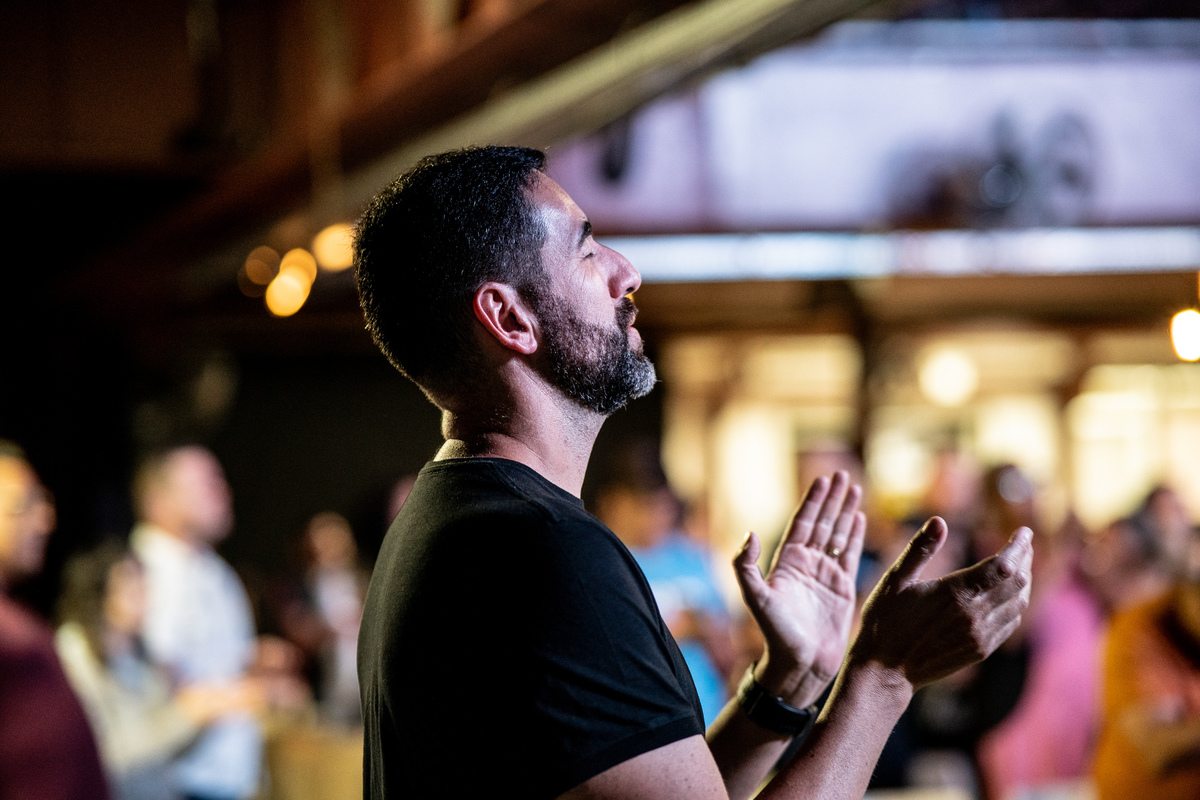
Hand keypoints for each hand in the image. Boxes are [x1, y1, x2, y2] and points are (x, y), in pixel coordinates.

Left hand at [733, 471, 865, 706]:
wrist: (800, 664)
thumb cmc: (775, 633)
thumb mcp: (756, 598)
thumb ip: (746, 566)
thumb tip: (748, 534)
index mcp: (787, 562)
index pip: (803, 523)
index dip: (813, 501)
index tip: (822, 479)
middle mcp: (806, 564)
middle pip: (822, 523)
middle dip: (832, 499)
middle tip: (843, 474)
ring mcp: (825, 575)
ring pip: (838, 535)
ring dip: (846, 512)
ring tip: (855, 489)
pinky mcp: (842, 588)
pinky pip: (850, 556)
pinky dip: (855, 536)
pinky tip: (860, 518)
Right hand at [850, 517, 1031, 691]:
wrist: (885, 671)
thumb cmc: (885, 621)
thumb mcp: (895, 579)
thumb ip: (920, 549)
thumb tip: (939, 520)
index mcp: (955, 593)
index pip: (1004, 565)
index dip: (1019, 546)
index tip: (1024, 531)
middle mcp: (974, 616)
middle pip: (1018, 582)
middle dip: (1024, 559)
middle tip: (1021, 544)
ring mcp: (980, 636)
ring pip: (1018, 604)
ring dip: (1022, 581)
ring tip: (1017, 564)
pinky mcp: (980, 650)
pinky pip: (1010, 623)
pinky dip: (1015, 604)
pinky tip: (1006, 594)